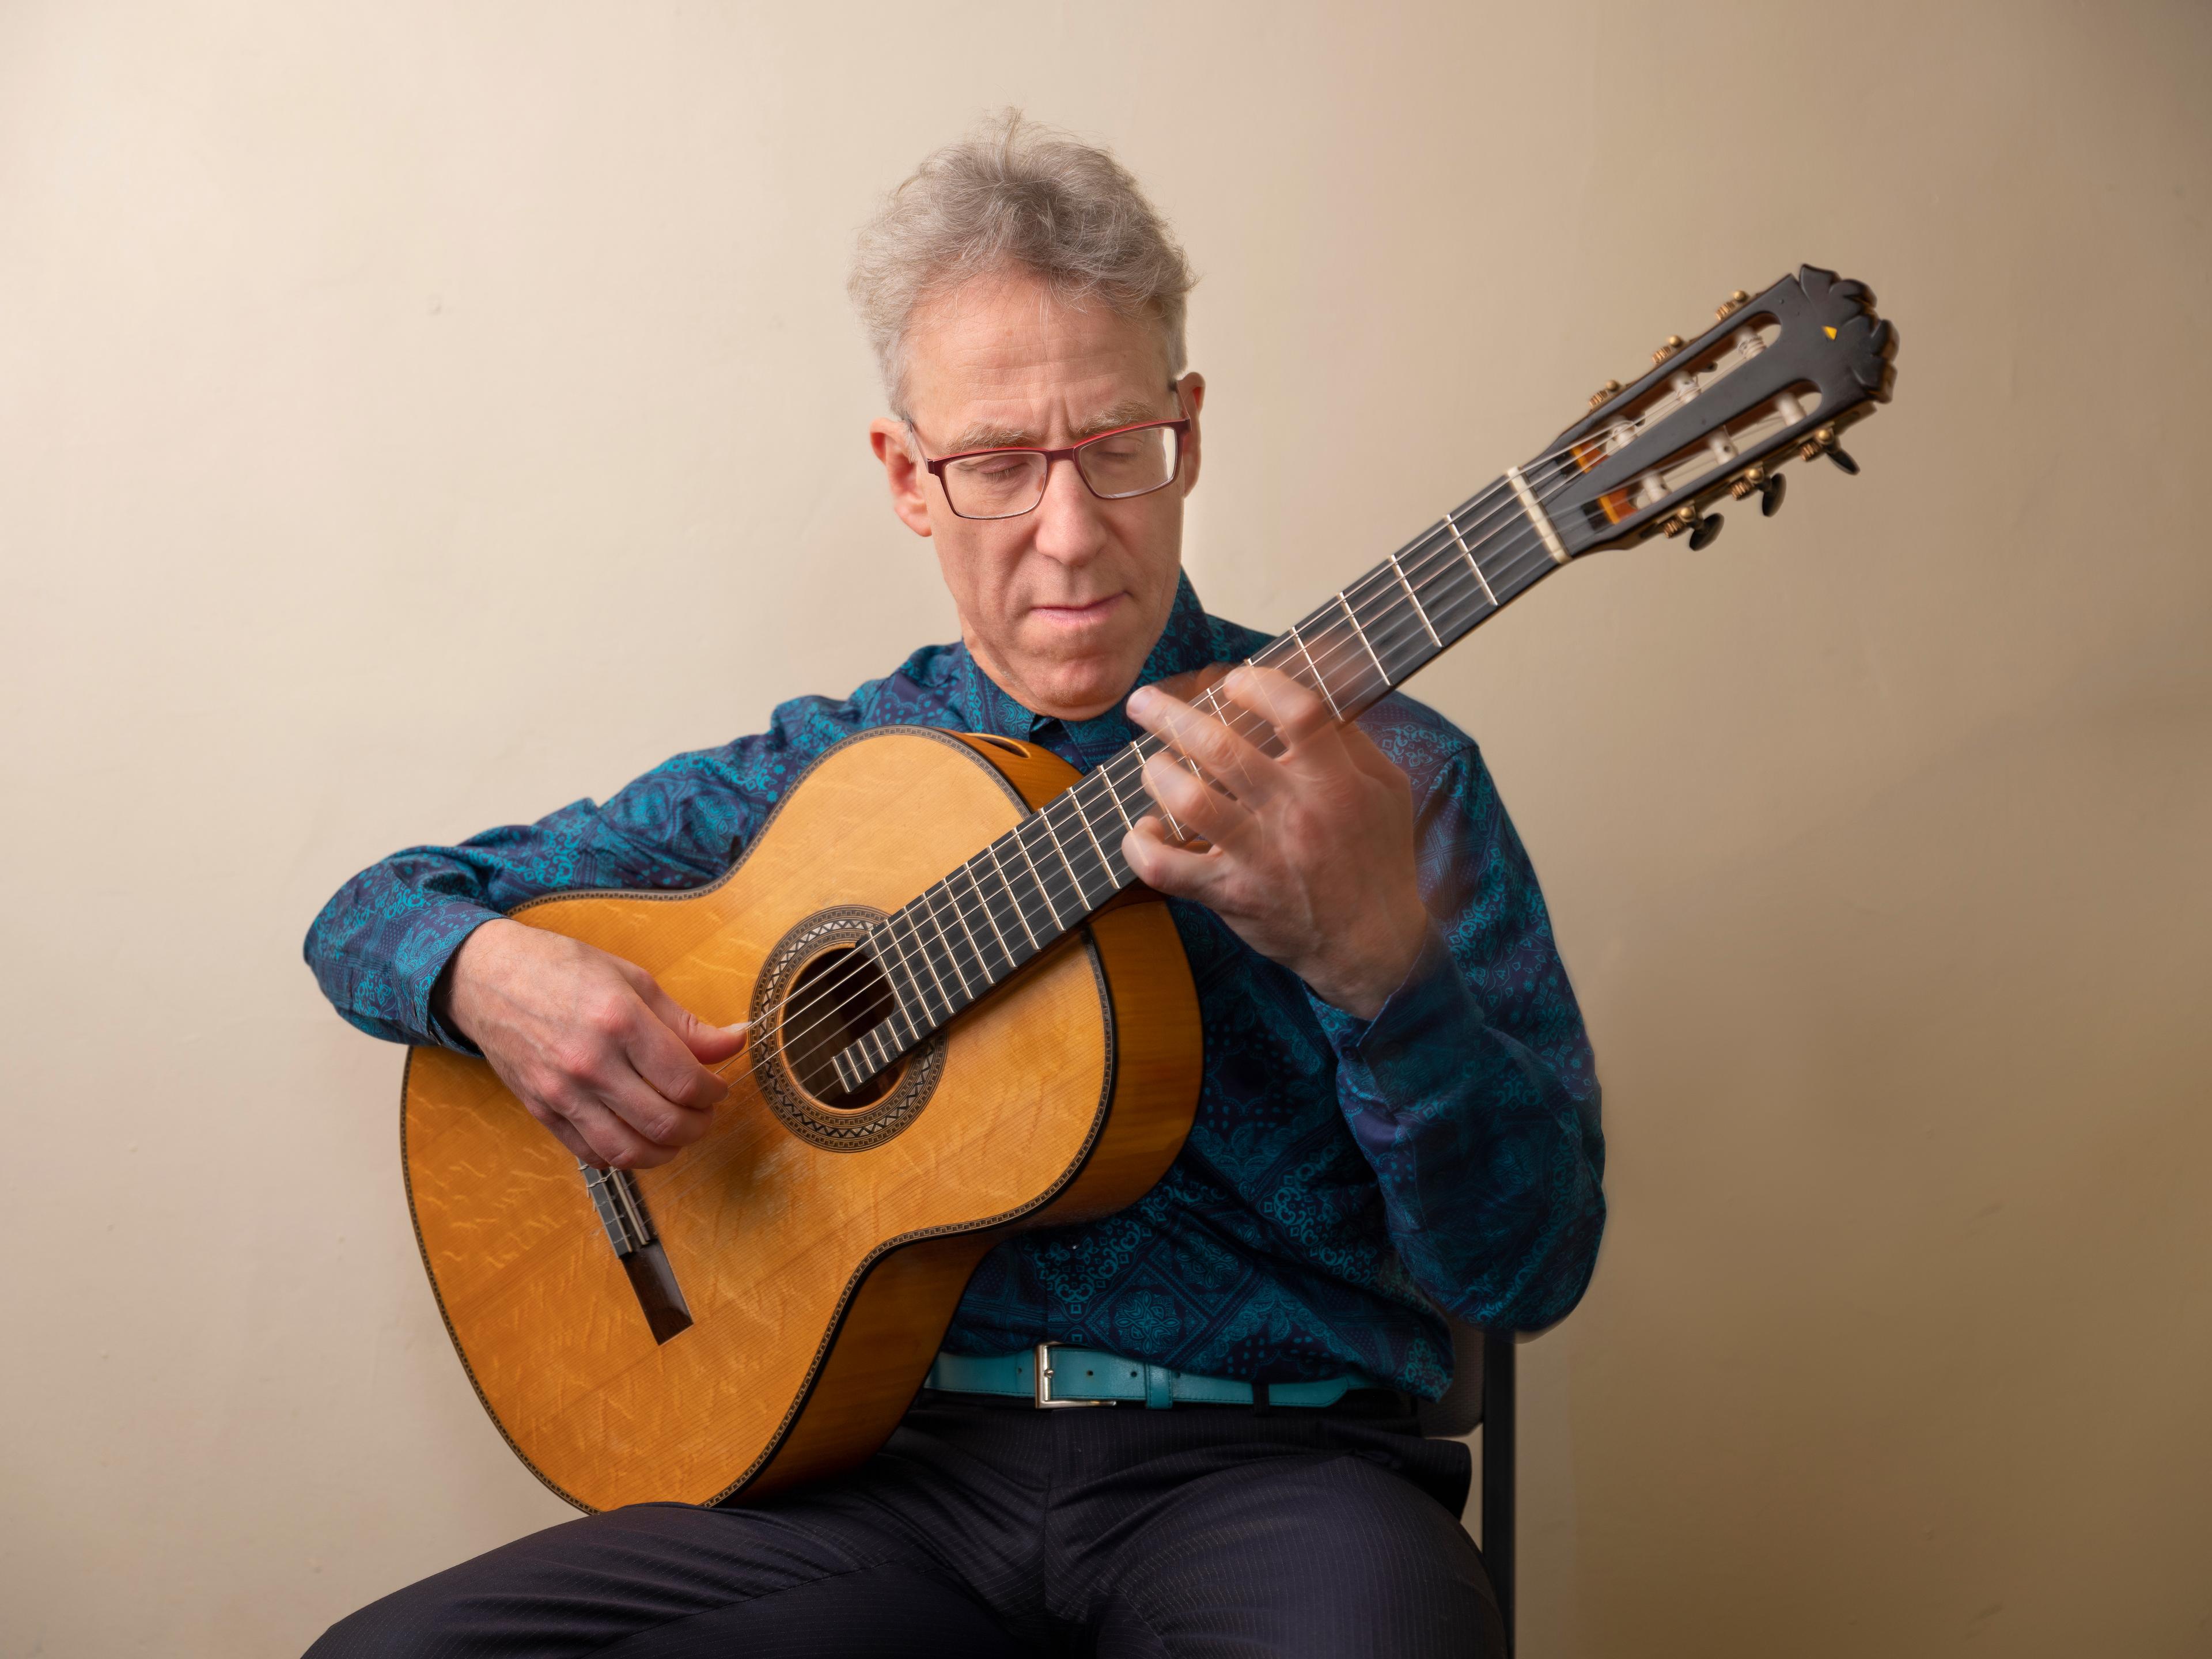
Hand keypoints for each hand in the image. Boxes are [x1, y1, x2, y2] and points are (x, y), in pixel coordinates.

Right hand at [436, 918, 747, 1168]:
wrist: (485, 978)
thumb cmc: (560, 969)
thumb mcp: (632, 979)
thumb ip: (684, 1022)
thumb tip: (734, 1041)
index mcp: (619, 1021)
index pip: (686, 1081)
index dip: (714, 1092)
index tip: (719, 1086)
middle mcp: (590, 1063)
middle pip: (664, 1122)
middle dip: (699, 1125)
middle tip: (705, 1111)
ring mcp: (562, 1093)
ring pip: (629, 1151)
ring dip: (666, 1151)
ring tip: (678, 1132)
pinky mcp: (541, 1111)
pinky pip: (592, 1154)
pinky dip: (624, 1156)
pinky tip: (638, 1138)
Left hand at [1120, 665, 1430, 1019]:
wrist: (1373, 946)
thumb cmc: (1377, 860)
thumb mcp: (1386, 790)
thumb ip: (1351, 738)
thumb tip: (1310, 686)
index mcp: (1337, 782)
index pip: (1298, 711)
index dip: (1258, 684)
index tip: (1232, 682)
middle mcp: (1295, 814)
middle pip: (1222, 747)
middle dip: (1170, 715)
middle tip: (1144, 701)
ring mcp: (1260, 857)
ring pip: (1189, 800)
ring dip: (1157, 774)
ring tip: (1153, 766)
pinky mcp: (1231, 895)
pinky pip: (1168, 869)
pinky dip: (1142, 846)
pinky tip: (1144, 830)